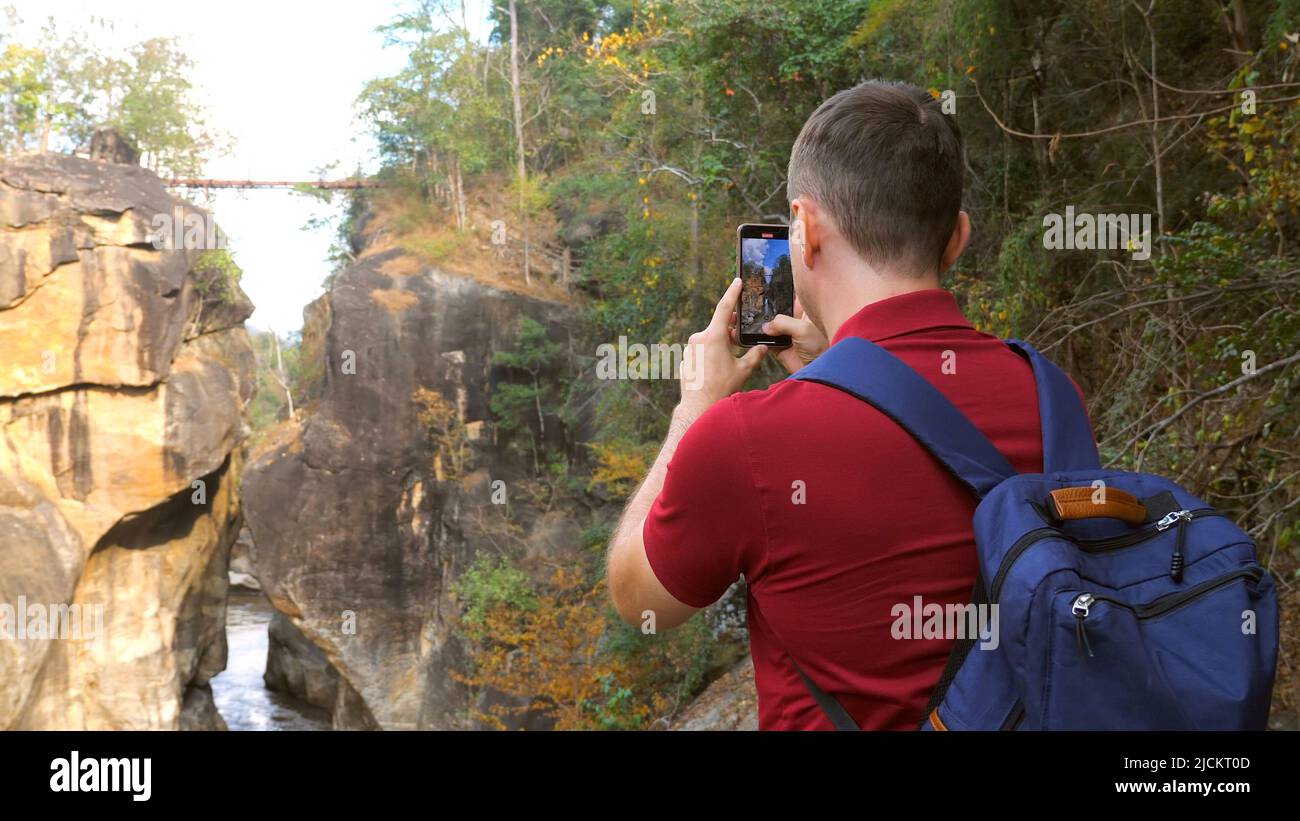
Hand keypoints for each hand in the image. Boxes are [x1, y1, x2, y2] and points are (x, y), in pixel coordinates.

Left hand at [679, 278, 766, 422]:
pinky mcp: (686, 358)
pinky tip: (717, 371)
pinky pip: (702, 351)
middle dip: (730, 330)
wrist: (698, 407)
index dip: (732, 293)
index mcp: (713, 337)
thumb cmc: (721, 388)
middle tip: (741, 336)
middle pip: (719, 328)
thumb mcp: (743, 370)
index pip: (724, 308)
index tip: (737, 281)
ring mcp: (690, 348)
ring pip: (710, 340)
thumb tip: (763, 348)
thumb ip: (755, 355)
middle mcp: (699, 338)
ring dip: (721, 345)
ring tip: (730, 362)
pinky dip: (711, 355)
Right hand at [760, 299, 828, 373]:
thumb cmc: (822, 346)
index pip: (792, 297)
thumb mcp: (803, 329)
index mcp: (806, 312)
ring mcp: (788, 336)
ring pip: (771, 327)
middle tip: (758, 308)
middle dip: (769, 311)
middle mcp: (796, 322)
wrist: (821, 370)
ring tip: (756, 324)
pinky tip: (758, 338)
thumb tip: (766, 326)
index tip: (769, 290)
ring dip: (765, 328)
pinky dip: (762, 341)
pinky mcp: (781, 349)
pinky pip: (768, 343)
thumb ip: (782, 323)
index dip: (782, 293)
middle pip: (778, 312)